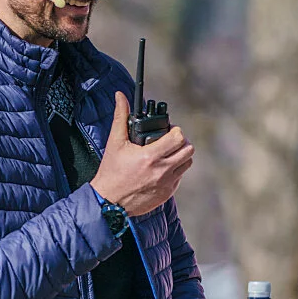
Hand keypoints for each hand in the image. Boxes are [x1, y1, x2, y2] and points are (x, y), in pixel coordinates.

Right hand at [91, 92, 193, 216]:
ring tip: (168, 153)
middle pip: (188, 149)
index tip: (167, 130)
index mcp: (150, 156)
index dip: (175, 130)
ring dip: (181, 155)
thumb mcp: (115, 142)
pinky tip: (163, 167)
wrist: (109, 202)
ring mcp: (167, 183)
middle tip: (170, 141)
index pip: (178, 137)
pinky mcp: (167, 193)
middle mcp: (162, 171)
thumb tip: (120, 96)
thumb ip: (120, 117)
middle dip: (181, 141)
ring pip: (187, 162)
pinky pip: (180, 176)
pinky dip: (175, 169)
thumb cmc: (111, 172)